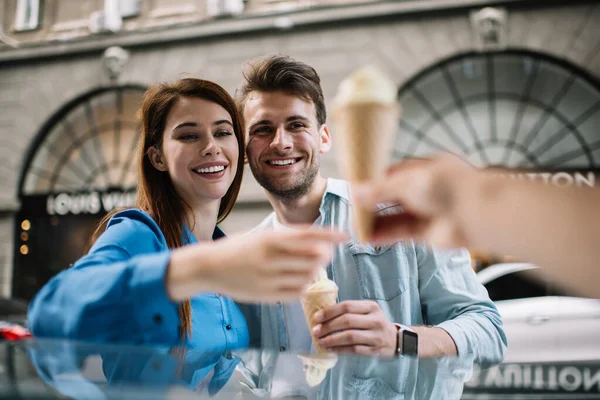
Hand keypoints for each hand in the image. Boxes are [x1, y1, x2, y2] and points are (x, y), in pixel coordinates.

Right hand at [196, 229, 346, 302]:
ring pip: (307, 276)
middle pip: (313, 257)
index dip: (329, 235)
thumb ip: (287, 238)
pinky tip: (301, 281)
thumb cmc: (238, 248)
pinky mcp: (266, 295)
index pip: (309, 235)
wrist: (209, 267)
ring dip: (315, 271)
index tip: (345, 236)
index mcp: (270, 238)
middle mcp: (271, 257)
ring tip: (313, 268)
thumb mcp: (261, 236)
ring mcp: (269, 278)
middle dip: (325, 254)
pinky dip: (304, 286)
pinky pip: (296, 292)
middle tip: (326, 254)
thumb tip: (318, 242)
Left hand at [311, 300, 396, 356]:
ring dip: (332, 339)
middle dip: (328, 326)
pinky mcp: (374, 350)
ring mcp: (376, 336)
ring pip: (350, 336)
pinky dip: (340, 349)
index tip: (316, 318)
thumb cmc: (375, 323)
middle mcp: (375, 320)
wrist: (396, 339)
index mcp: (371, 307)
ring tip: (321, 341)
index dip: (329, 312)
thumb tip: (323, 316)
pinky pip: (354, 349)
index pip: (347, 306)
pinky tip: (330, 349)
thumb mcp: (368, 312)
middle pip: (347, 321)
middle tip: (316, 331)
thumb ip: (350, 311)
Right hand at [352, 154, 476, 247]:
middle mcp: (426, 190)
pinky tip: (369, 238)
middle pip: (393, 198)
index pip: (394, 175)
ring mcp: (427, 212)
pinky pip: (401, 233)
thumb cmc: (447, 187)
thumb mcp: (407, 182)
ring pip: (396, 217)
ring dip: (377, 222)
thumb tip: (356, 191)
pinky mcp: (427, 233)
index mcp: (424, 169)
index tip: (357, 190)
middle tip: (353, 210)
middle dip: (373, 204)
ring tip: (356, 227)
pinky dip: (385, 235)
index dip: (375, 182)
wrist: (475, 213)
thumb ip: (380, 189)